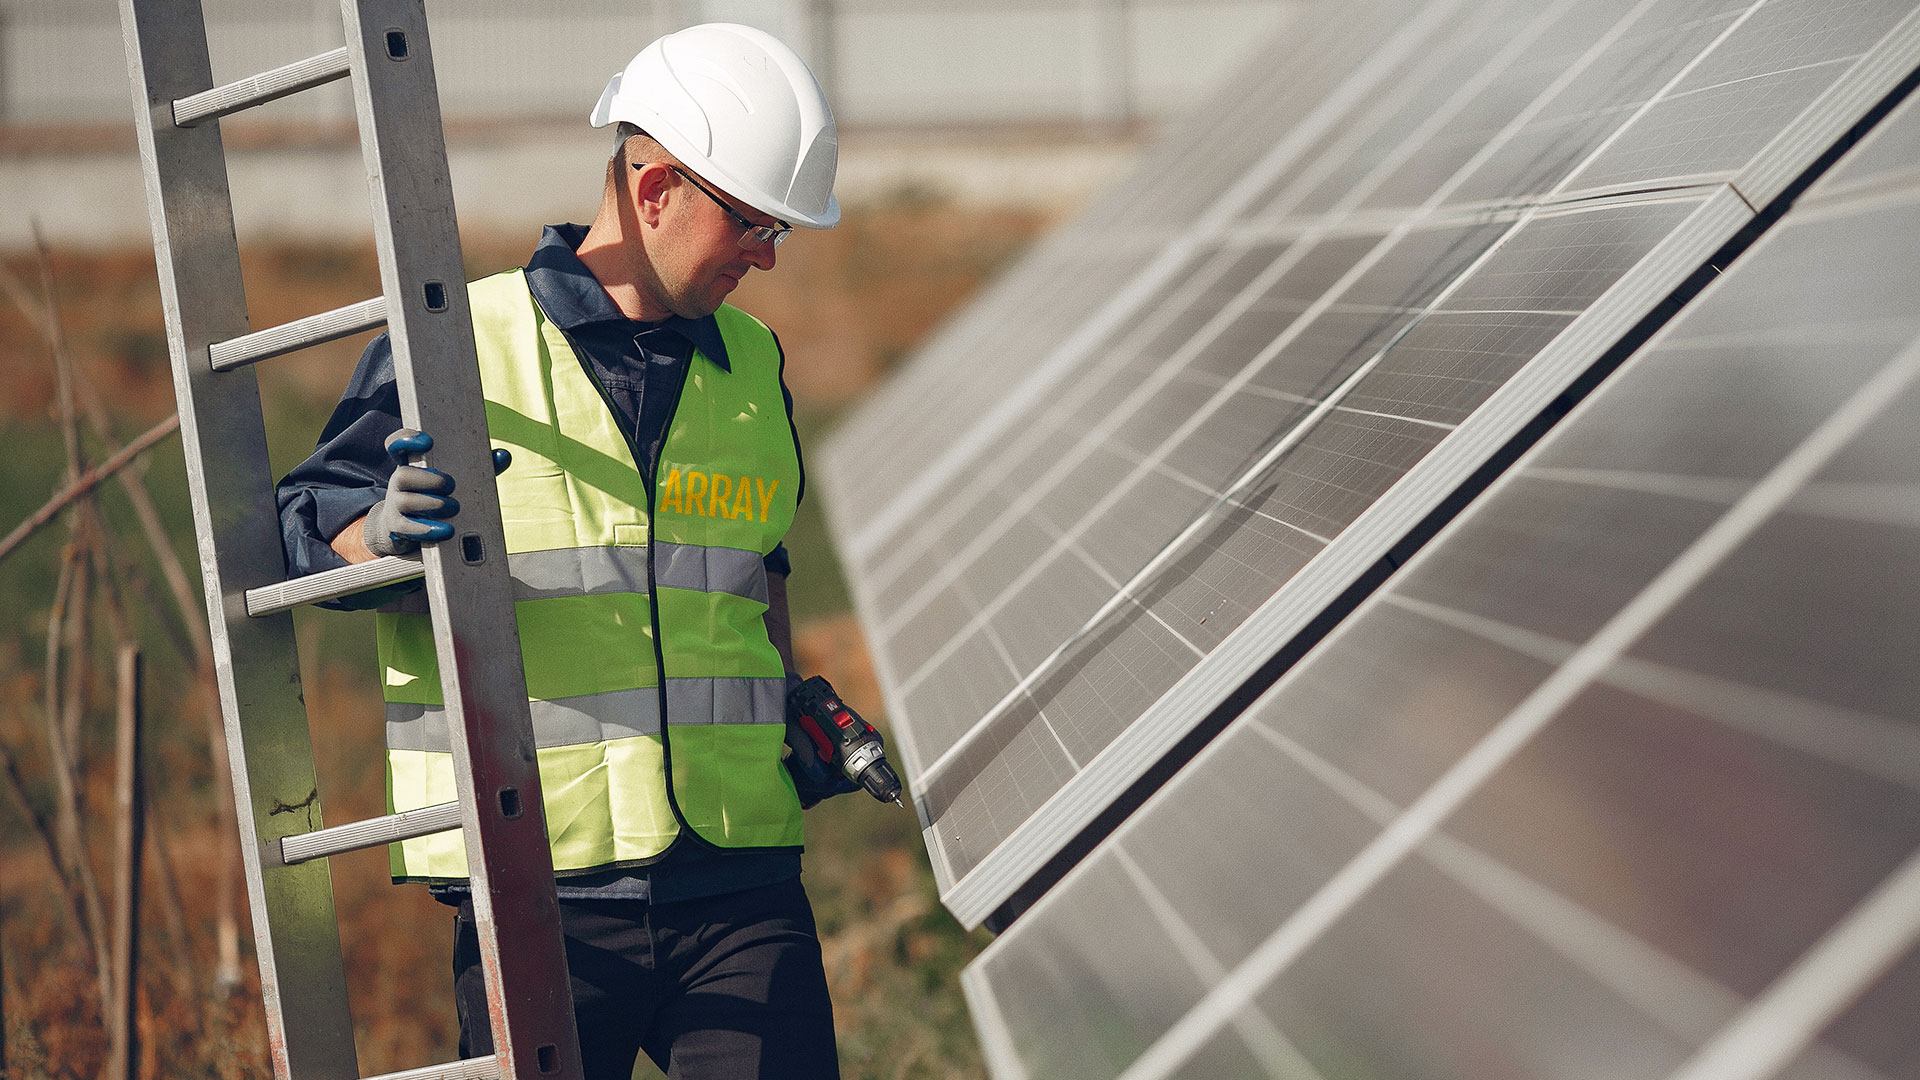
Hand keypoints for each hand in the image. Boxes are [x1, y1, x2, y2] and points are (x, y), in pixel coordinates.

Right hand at [360, 429, 510, 555]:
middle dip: (429, 480)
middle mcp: (399, 481)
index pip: (397, 445)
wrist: (414, 527)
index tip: (428, 441)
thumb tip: (504, 456)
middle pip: (404, 475)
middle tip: (451, 485)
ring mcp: (395, 504)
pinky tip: (447, 530)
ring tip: (454, 508)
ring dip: (433, 504)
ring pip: (406, 501)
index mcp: (412, 464)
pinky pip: (408, 528)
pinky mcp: (398, 526)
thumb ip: (480, 467)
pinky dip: (428, 529)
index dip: (407, 440)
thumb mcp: (458, 479)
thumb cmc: (439, 494)